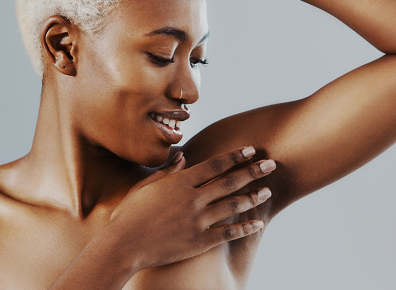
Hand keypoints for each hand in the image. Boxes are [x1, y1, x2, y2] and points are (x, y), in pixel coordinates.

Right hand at [110, 146, 275, 269]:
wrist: (123, 245)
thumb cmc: (130, 215)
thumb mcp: (145, 187)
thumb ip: (166, 171)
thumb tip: (182, 158)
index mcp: (180, 183)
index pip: (215, 165)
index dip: (235, 156)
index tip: (250, 150)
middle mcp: (193, 199)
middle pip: (230, 181)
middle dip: (253, 171)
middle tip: (271, 164)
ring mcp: (197, 221)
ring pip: (233, 205)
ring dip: (253, 196)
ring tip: (267, 190)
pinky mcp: (199, 241)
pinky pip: (228, 233)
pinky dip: (245, 228)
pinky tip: (258, 223)